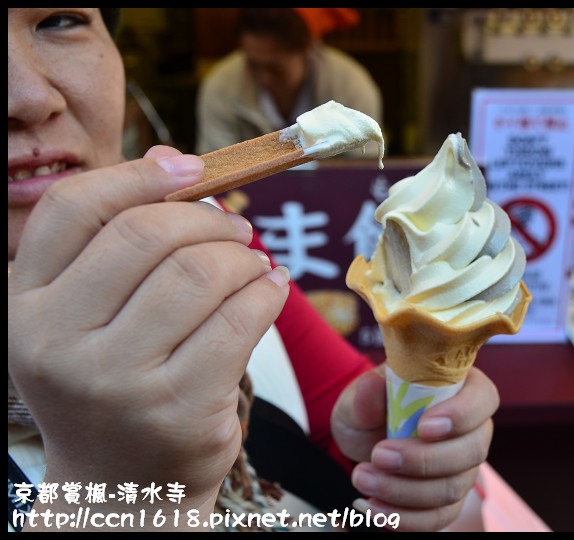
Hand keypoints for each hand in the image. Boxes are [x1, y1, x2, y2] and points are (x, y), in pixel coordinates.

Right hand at [8, 147, 289, 524]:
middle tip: (238, 229)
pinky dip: (269, 293)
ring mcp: (116, 381)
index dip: (138, 175)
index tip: (192, 169)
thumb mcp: (88, 319)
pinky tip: (272, 291)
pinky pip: (241, 320)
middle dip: (210, 219)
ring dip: (245, 258)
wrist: (124, 487)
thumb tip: (171, 156)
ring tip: (256, 265)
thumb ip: (119, 239)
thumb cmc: (113, 386)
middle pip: (148, 235)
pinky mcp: (178, 409)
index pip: (74, 210)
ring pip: (202, 274)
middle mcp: (58, 343)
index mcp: (24, 308)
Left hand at [331, 364, 498, 531]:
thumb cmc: (371, 406)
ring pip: (453, 487)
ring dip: (405, 490)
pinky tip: (374, 507)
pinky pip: (439, 516)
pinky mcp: (450, 499)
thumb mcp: (362, 394)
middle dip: (424, 460)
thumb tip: (372, 384)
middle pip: (472, 451)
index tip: (424, 427)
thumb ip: (368, 393)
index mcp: (462, 389)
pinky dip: (405, 517)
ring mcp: (464, 467)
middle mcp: (473, 429)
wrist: (363, 439)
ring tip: (363, 478)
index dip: (461, 415)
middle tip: (379, 456)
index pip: (482, 399)